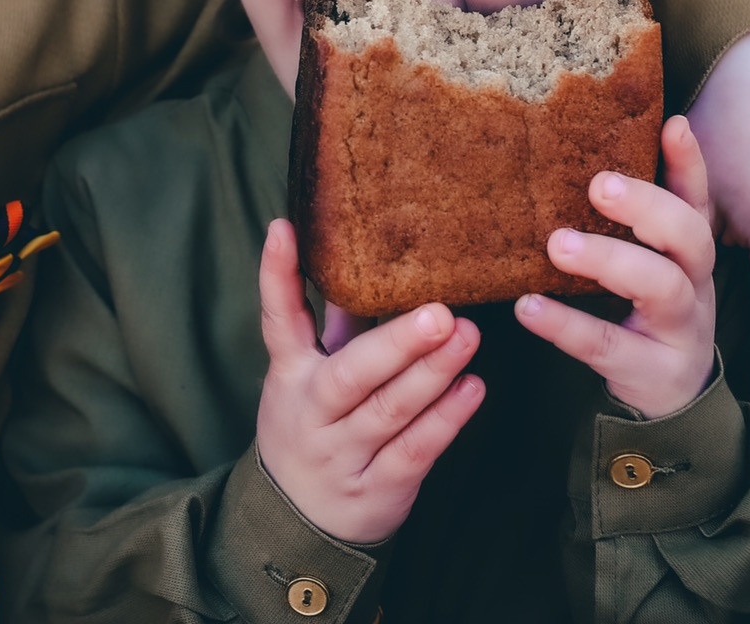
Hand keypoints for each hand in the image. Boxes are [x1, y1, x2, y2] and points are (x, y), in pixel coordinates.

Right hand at [253, 219, 484, 544]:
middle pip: (351, 374)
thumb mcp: (310, 374)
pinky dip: (446, 420)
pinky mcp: (379, 486)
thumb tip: (361, 254)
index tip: (283, 230)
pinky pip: (415, 450)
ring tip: (468, 337)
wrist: (300, 520)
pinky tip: (472, 388)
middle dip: (397, 343)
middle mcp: (312, 412)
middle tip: (440, 311)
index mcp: (291, 374)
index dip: (277, 275)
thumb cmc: (315, 426)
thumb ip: (336, 322)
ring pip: (390, 411)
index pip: (278, 319)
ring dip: (433, 374)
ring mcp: (343, 452)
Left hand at [515, 116, 716, 419]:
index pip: (696, 198)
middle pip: (690, 237)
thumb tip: (595, 148)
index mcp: (690, 251)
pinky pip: (608, 344)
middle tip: (599, 184)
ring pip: (661, 287)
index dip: (689, 163)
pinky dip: (566, 325)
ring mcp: (680, 329)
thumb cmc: (650, 311)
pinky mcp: (650, 370)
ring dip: (609, 260)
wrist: (674, 399)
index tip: (672, 124)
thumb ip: (633, 215)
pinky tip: (528, 306)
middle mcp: (695, 284)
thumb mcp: (652, 261)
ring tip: (558, 244)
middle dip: (649, 207)